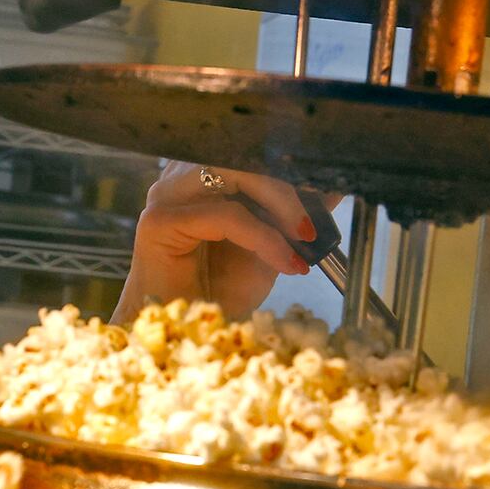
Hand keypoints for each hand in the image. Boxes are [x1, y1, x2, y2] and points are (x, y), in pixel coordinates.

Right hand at [112, 163, 334, 323]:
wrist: (188, 339)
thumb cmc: (220, 294)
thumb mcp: (271, 249)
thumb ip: (294, 217)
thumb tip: (330, 189)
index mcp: (203, 179)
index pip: (249, 149)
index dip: (288, 163)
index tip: (326, 186)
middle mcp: (181, 180)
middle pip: (241, 153)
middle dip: (288, 183)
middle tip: (316, 220)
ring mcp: (166, 197)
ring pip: (232, 172)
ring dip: (279, 202)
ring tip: (303, 237)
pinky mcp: (158, 222)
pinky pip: (224, 215)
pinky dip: (262, 236)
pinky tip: (284, 260)